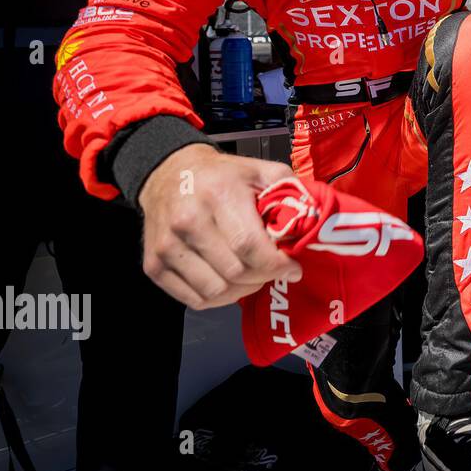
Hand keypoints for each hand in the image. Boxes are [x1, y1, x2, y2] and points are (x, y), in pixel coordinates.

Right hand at [139, 145, 301, 309]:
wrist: (168, 174)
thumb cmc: (221, 176)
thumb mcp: (260, 170)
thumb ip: (290, 189)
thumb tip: (315, 217)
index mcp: (218, 196)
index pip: (249, 246)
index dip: (276, 265)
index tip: (293, 268)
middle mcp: (188, 222)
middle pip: (235, 273)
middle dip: (264, 277)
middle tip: (274, 270)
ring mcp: (167, 247)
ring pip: (215, 292)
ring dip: (242, 290)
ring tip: (253, 275)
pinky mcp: (154, 266)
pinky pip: (194, 300)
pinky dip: (218, 298)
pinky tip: (230, 282)